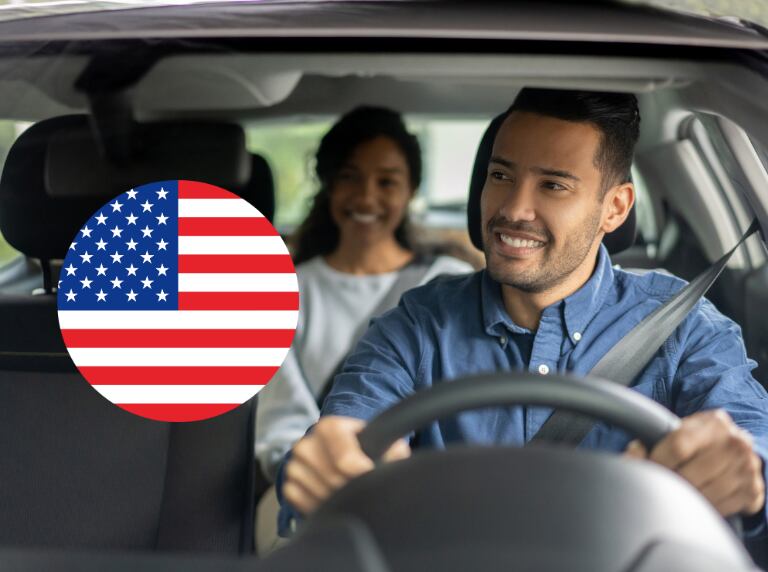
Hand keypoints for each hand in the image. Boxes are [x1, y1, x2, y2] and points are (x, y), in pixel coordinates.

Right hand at [283, 415, 410, 515]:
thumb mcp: (385, 442)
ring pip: (318, 494)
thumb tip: (396, 471)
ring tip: (348, 491)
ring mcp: (294, 463)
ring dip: (336, 500)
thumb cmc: (368, 446)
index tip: (372, 479)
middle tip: (363, 486)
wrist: (344, 448)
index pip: (345, 460)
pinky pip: (302, 502)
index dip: (363, 474)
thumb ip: (395, 452)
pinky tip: (331, 498)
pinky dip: (318, 506)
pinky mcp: (288, 482)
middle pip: (333, 481)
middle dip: (351, 489)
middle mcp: (307, 442)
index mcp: (329, 427)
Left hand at [625, 409, 764, 516]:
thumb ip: (650, 439)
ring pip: (704, 494)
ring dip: (685, 498)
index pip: (679, 446)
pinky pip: (720, 508)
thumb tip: (633, 454)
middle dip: (669, 482)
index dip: (658, 461)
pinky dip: (703, 508)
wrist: (732, 451)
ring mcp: (748, 468)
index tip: (647, 468)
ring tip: (675, 492)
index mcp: (714, 423)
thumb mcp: (677, 432)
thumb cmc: (697, 441)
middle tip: (660, 484)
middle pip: (690, 474)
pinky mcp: (753, 491)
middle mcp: (736, 442)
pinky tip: (696, 500)